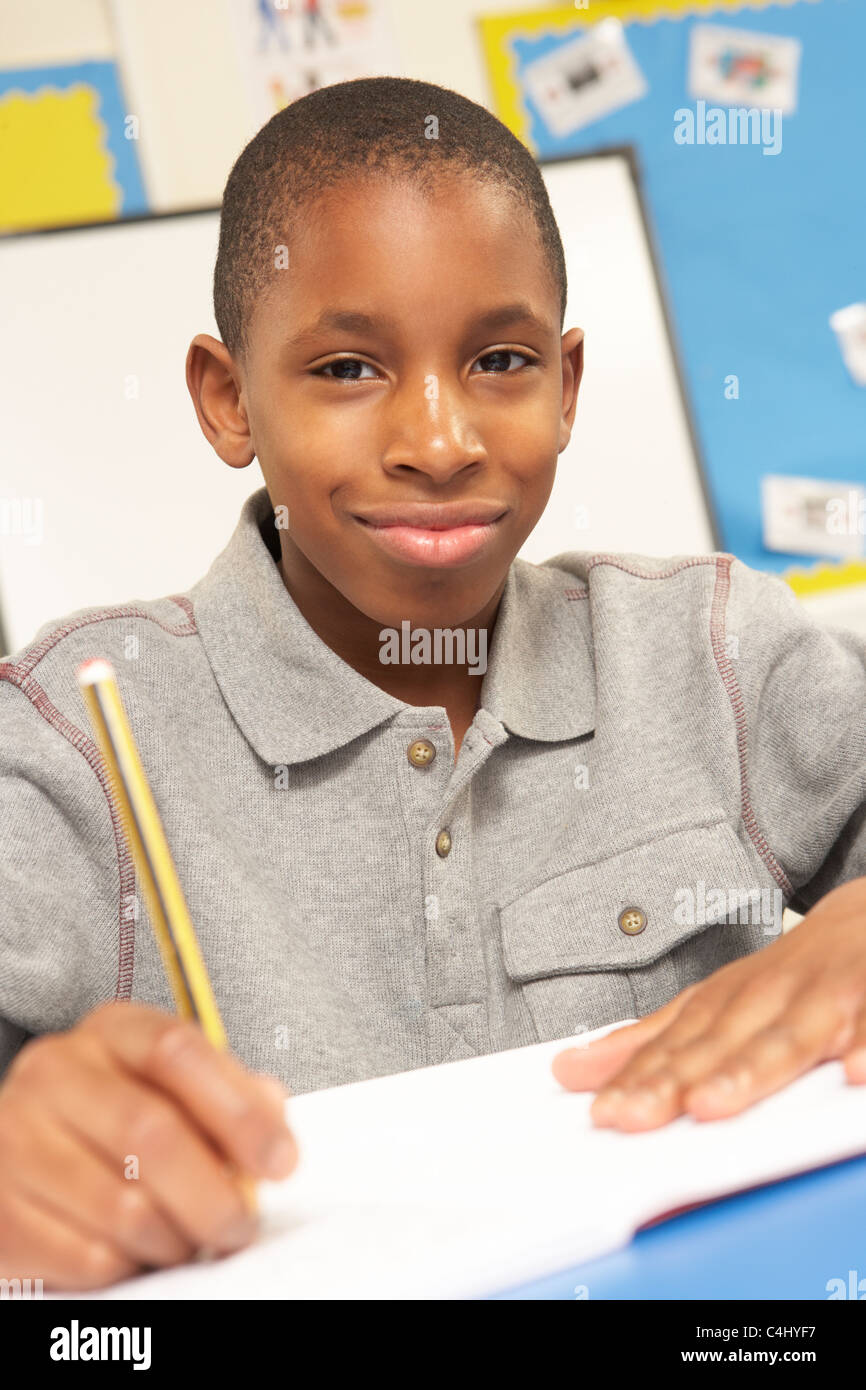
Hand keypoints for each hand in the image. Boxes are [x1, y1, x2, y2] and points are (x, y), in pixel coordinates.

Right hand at [0, 1001, 297, 1288]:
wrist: (29, 1151)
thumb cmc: (120, 1116)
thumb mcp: (177, 1087)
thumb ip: (234, 1097)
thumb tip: (273, 1129)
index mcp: (111, 1031)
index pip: (176, 1050)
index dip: (238, 1110)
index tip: (280, 1161)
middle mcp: (55, 1072)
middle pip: (150, 1133)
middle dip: (213, 1194)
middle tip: (241, 1224)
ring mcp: (15, 1137)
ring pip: (122, 1207)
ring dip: (174, 1238)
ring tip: (186, 1238)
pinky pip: (87, 1258)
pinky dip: (128, 1266)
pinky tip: (135, 1251)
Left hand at [552, 877, 865, 1130]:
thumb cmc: (789, 977)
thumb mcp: (715, 1002)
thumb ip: (649, 1042)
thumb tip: (569, 1071)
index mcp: (728, 1002)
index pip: (676, 1045)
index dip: (638, 1080)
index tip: (603, 1114)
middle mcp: (770, 997)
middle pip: (720, 1043)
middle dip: (678, 1079)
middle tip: (636, 1116)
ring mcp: (826, 999)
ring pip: (788, 1037)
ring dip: (751, 1068)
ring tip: (712, 1103)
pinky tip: (854, 1074)